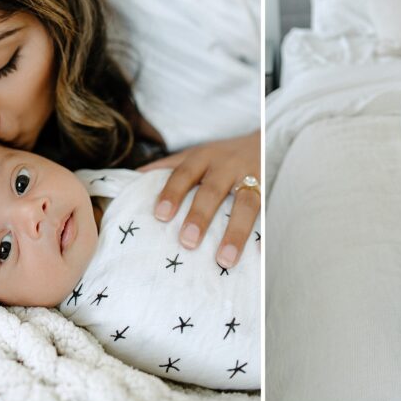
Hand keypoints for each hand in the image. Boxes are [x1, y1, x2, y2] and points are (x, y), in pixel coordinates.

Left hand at [138, 130, 260, 268]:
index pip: (183, 173)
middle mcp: (226, 166)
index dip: (172, 193)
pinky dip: (265, 234)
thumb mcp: (194, 155)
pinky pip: (268, 214)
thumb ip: (167, 168)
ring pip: (245, 203)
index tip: (160, 216)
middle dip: (200, 215)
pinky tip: (259, 254)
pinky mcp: (269, 190)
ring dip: (235, 232)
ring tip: (225, 259)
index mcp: (203, 158)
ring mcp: (251, 177)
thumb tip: (131, 183)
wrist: (263, 141)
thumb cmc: (220, 156)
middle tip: (187, 242)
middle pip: (213, 190)